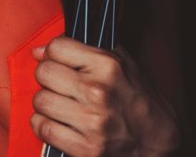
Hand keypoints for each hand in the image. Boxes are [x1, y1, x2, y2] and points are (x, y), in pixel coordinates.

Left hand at [30, 37, 179, 156]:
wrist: (157, 142)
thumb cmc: (137, 100)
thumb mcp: (121, 64)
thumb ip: (81, 50)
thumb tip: (38, 51)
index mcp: (108, 66)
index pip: (56, 48)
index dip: (54, 54)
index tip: (59, 62)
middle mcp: (98, 91)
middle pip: (44, 72)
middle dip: (48, 78)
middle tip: (61, 86)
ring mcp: (92, 121)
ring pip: (40, 100)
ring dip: (47, 104)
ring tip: (62, 106)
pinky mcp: (86, 148)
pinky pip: (43, 128)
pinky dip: (45, 126)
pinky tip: (59, 124)